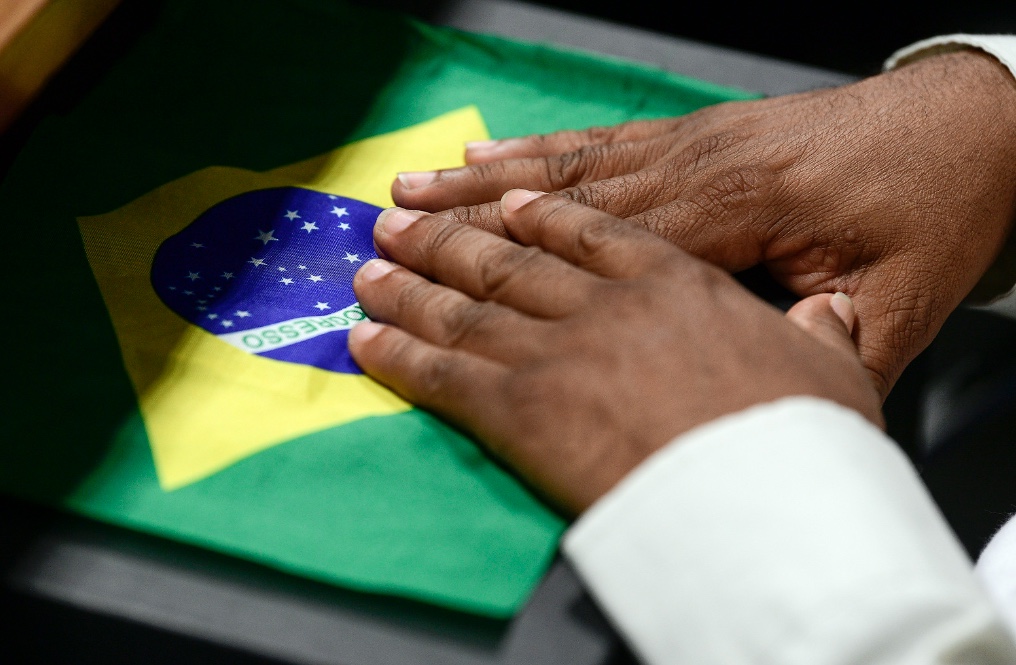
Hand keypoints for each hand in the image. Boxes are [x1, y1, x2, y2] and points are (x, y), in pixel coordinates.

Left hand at [348, 191, 882, 514]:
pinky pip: (442, 374)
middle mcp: (603, 304)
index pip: (593, 235)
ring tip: (368, 269)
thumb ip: (820, 332)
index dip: (540, 217)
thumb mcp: (833, 370)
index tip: (506, 204)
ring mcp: (555, 353)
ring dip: (409, 286)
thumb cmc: (803, 437)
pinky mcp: (518, 412)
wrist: (763, 494)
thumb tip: (829, 313)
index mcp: (674, 283)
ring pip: (463, 307)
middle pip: (507, 260)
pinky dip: (398, 354)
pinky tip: (364, 341)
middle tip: (400, 223)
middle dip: (447, 240)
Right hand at [391, 50, 1015, 398]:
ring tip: (411, 192)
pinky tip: (488, 154)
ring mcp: (691, 145)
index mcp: (741, 213)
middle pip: (559, 206)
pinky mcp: (695, 134)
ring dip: (479, 184)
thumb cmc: (931, 209)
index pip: (604, 252)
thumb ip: (825, 352)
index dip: (512, 275)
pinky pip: (598, 143)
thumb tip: (765, 411)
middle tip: (386, 240)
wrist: (967, 127)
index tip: (439, 294)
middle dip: (465, 227)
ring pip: (565, 168)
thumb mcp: (902, 302)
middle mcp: (699, 170)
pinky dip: (533, 151)